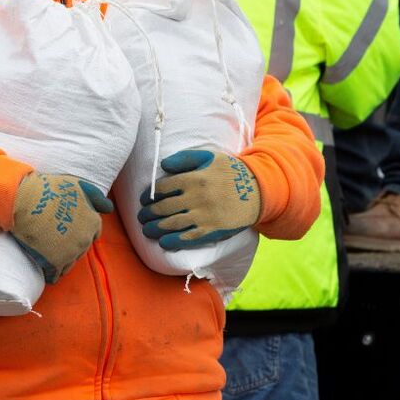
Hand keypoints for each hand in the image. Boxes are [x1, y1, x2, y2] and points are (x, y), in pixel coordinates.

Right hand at [12, 173, 112, 283]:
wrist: (24, 200)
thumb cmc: (50, 190)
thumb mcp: (79, 186)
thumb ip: (96, 198)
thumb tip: (108, 208)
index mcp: (93, 223)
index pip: (92, 235)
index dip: (78, 232)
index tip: (67, 230)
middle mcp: (85, 240)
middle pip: (79, 251)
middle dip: (69, 247)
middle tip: (53, 239)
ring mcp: (71, 253)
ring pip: (68, 266)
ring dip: (60, 261)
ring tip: (46, 253)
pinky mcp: (54, 263)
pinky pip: (54, 275)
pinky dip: (49, 273)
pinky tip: (42, 266)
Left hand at [138, 145, 260, 250]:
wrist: (257, 191)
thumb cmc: (231, 172)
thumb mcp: (210, 157)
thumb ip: (185, 158)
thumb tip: (163, 164)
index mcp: (194, 178)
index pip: (162, 188)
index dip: (148, 195)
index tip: (143, 200)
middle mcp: (196, 198)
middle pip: (163, 207)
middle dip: (148, 213)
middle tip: (141, 217)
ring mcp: (203, 216)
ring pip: (171, 224)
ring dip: (155, 228)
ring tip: (146, 230)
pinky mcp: (211, 231)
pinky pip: (187, 238)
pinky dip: (172, 241)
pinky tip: (163, 242)